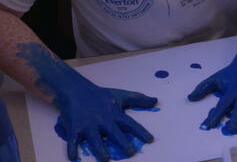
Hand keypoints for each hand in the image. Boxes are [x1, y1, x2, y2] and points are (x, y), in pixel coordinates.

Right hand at [16, 43, 156, 161]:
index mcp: (115, 113)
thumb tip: (156, 101)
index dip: (141, 132)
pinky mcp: (74, 127)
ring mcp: (88, 124)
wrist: (76, 89)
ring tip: (106, 159)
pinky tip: (73, 158)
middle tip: (131, 152)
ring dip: (100, 149)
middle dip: (122, 142)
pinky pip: (73, 140)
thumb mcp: (121, 95)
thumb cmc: (100, 95)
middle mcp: (103, 119)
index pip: (130, 123)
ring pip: (95, 138)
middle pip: (114, 132)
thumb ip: (138, 99)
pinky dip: (72, 148)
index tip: (150, 140)